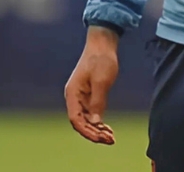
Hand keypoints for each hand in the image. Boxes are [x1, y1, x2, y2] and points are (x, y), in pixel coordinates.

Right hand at [64, 26, 120, 144]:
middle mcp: (74, 97)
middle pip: (80, 122)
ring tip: (111, 137)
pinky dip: (99, 123)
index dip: (87, 131)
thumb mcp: (102, 80)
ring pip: (86, 120)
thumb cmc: (101, 59)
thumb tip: (96, 121)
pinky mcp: (89, 96)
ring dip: (97, 130)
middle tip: (110, 140)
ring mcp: (81, 97)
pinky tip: (108, 129)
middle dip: (94, 133)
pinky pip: (91, 114)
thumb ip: (98, 101)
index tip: (100, 137)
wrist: (103, 44)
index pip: (76, 119)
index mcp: (72, 93)